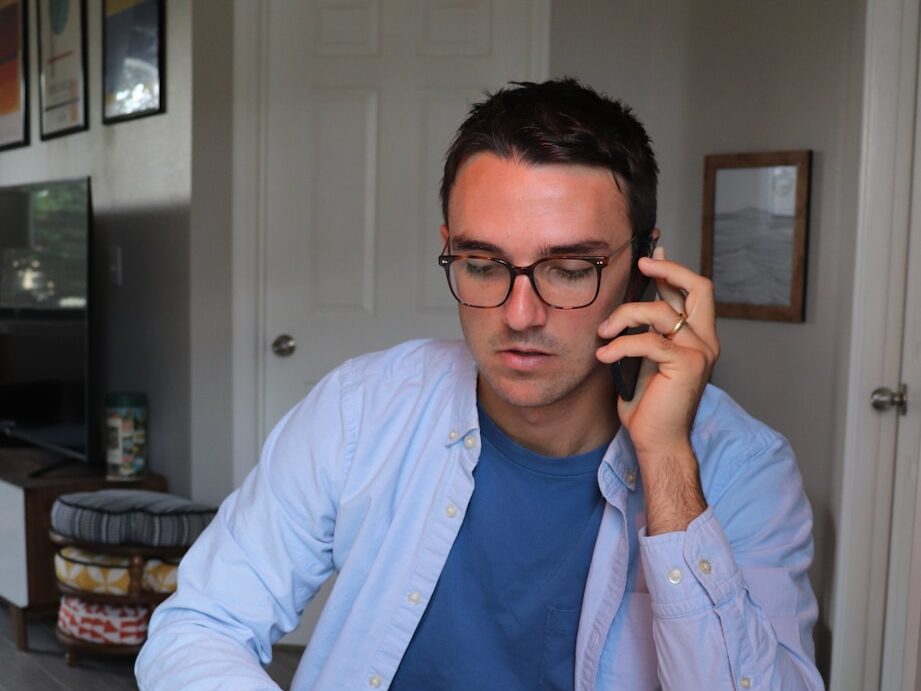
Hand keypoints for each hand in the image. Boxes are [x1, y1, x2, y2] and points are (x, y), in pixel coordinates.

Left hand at [595, 246, 718, 532]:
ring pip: (662, 311)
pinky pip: (647, 341)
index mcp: (698, 337)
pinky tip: (604, 356)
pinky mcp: (685, 365)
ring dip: (625, 315)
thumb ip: (644, 332)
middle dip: (668, 269)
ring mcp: (699, 352)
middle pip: (699, 287)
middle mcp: (705, 340)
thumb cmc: (648, 404)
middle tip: (641, 265)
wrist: (658, 441)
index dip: (672, 269)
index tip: (649, 255)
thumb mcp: (643, 359)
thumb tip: (625, 305)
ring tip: (604, 331)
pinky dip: (620, 345)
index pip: (694, 290)